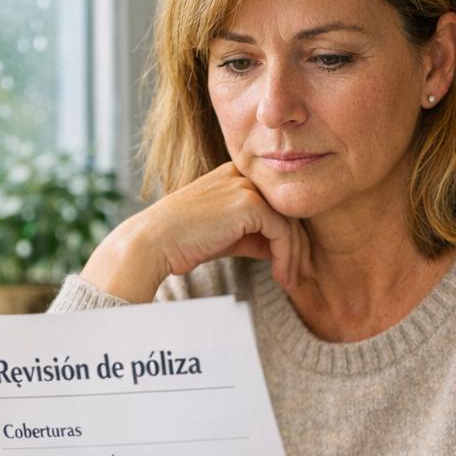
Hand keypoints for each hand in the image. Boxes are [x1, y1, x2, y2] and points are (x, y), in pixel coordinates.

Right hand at [82, 163, 309, 301]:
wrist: (154, 242)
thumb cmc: (182, 242)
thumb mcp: (224, 236)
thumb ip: (252, 235)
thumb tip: (279, 250)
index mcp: (234, 175)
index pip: (275, 203)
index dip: (288, 234)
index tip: (292, 263)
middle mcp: (242, 174)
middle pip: (287, 210)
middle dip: (298, 246)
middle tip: (301, 275)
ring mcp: (246, 186)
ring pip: (289, 222)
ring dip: (294, 256)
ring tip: (291, 282)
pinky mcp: (248, 203)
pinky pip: (282, 232)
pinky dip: (286, 257)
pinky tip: (280, 276)